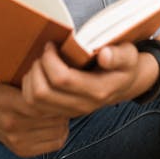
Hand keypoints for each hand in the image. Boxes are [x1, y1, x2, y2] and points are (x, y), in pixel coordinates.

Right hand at [0, 81, 69, 156]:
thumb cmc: (4, 93)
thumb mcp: (11, 80)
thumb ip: (33, 79)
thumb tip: (61, 75)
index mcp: (6, 100)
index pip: (41, 98)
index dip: (57, 93)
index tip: (62, 88)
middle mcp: (10, 122)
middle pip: (51, 115)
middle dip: (64, 107)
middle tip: (66, 100)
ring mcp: (16, 140)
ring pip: (57, 130)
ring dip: (65, 120)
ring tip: (62, 111)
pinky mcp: (23, 151)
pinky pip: (56, 144)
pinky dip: (62, 133)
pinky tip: (57, 124)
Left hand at [20, 42, 156, 117]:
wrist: (125, 83)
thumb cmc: (124, 64)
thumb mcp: (130, 56)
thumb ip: (119, 55)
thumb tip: (104, 55)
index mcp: (98, 90)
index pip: (62, 79)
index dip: (50, 59)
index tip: (52, 45)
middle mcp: (82, 106)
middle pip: (42, 93)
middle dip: (37, 68)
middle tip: (43, 54)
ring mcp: (70, 112)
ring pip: (33, 101)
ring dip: (31, 78)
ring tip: (40, 63)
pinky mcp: (61, 113)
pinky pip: (33, 107)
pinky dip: (29, 89)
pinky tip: (38, 75)